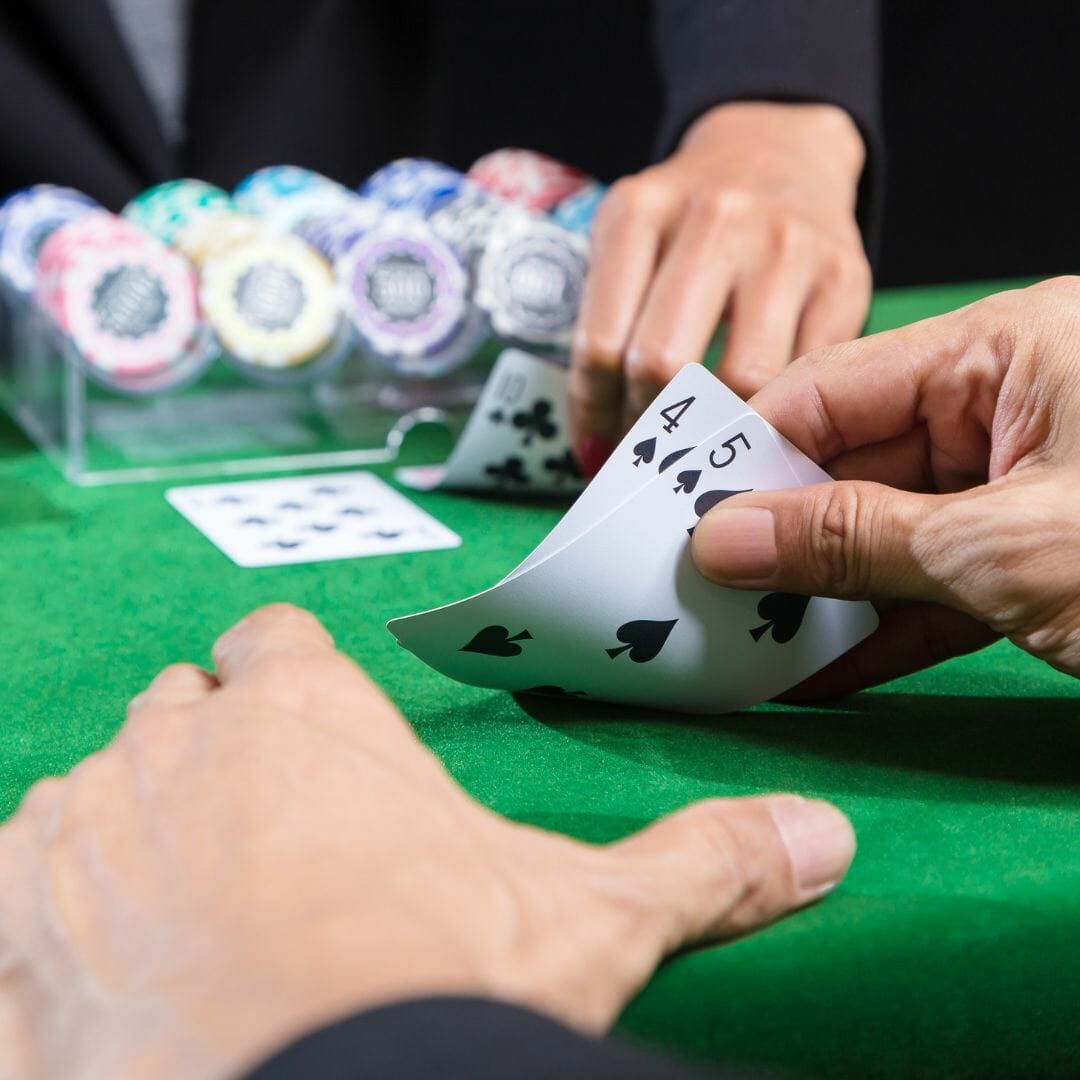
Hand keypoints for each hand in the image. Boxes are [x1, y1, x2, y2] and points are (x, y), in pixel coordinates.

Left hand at [0, 604, 854, 1079]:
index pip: (273, 643)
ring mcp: (75, 834)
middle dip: (214, 759)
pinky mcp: (7, 931)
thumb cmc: (433, 989)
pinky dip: (50, 925)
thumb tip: (825, 834)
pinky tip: (104, 986)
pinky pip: (14, 891)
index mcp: (302, 713)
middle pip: (180, 712)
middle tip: (265, 845)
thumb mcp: (587, 923)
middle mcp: (176, 746)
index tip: (315, 740)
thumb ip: (703, 862)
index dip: (289, 684)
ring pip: (91, 794)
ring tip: (189, 924)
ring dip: (128, 839)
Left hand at [570, 100, 869, 474]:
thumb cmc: (688, 223)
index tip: (597, 450)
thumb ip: (608, 326)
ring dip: (715, 430)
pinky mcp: (846, 276)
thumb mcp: (630, 244)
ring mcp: (786, 245)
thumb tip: (600, 448)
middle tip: (649, 454)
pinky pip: (806, 377)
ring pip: (742, 380)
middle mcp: (714, 218)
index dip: (594, 414)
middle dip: (648, 426)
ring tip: (701, 445)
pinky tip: (757, 426)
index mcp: (640, 211)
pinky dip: (779, 416)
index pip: (600, 344)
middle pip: (663, 364)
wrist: (781, 153)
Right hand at [690, 276, 1079, 695]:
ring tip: (748, 639)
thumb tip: (725, 544)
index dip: (747, 455)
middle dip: (781, 535)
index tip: (682, 517)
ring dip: (827, 593)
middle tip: (704, 591)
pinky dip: (887, 626)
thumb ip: (857, 541)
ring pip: (891, 530)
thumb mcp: (1004, 549)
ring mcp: (1024, 480)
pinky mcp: (1034, 553)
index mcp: (1010, 349)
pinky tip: (821, 668)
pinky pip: (940, 583)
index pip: (832, 387)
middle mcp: (1010, 402)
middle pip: (854, 461)